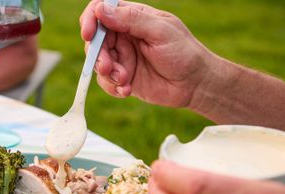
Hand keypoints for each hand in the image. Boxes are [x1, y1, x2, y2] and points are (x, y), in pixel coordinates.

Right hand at [80, 0, 213, 107]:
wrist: (195, 85)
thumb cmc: (184, 52)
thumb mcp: (160, 31)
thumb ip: (131, 19)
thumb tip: (101, 11)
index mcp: (132, 18)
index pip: (101, 11)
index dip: (90, 20)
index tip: (89, 34)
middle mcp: (124, 37)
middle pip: (95, 41)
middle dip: (98, 55)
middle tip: (108, 67)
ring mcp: (123, 58)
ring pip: (98, 63)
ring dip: (107, 74)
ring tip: (125, 81)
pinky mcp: (123, 79)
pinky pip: (106, 83)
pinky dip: (112, 88)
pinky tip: (127, 91)